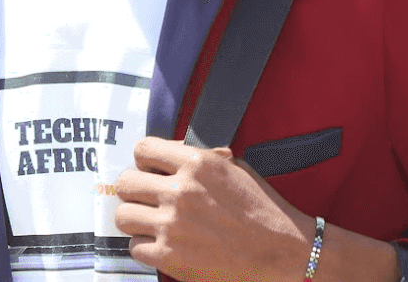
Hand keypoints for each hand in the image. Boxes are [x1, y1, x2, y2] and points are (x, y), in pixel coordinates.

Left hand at [113, 136, 315, 281]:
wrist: (284, 252)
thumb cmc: (262, 208)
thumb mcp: (234, 167)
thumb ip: (198, 158)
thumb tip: (170, 154)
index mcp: (196, 163)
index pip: (142, 149)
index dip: (143, 160)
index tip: (150, 170)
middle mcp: (181, 190)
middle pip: (124, 182)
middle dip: (134, 189)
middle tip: (146, 198)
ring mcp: (173, 225)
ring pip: (123, 215)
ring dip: (135, 218)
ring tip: (151, 222)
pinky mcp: (171, 257)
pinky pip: (134, 247)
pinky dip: (144, 246)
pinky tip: (161, 243)